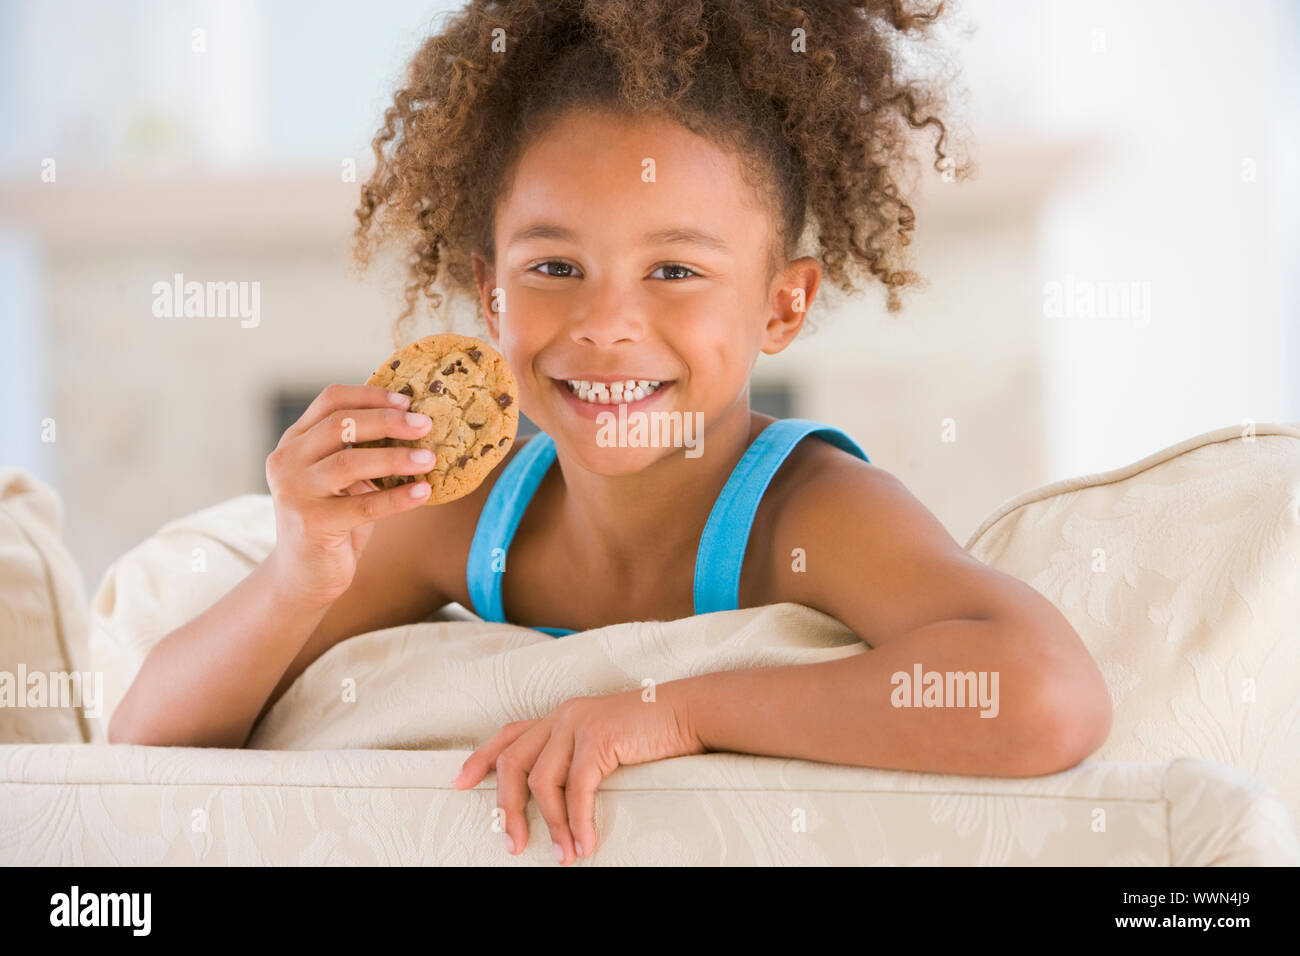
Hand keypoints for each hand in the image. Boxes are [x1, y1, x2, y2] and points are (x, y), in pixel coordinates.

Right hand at [263, 383, 437, 604]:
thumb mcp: (341, 479)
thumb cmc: (332, 519)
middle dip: (388, 421)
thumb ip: (360, 450)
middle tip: (426, 425)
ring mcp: (295, 492)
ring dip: (396, 457)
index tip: (408, 400)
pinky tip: (424, 492)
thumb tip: (416, 423)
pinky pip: (364, 506)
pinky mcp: (311, 524)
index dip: (371, 395)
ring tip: (430, 459)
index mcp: (294, 441)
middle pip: (340, 425)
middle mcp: (287, 461)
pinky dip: (398, 497)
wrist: (304, 576)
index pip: (330, 400)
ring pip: (350, 462)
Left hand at [451, 688, 706, 863]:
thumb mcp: (604, 742)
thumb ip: (577, 761)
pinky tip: (585, 842)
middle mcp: (563, 715)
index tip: (460, 782)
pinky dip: (578, 820)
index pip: (509, 736)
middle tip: (512, 843)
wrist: (688, 712)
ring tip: (563, 855)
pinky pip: (577, 788)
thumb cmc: (651, 733)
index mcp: (561, 716)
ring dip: (550, 825)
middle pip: (513, 762)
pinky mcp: (598, 737)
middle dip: (508, 807)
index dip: (481, 758)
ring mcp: (578, 723)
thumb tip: (558, 804)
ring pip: (542, 780)